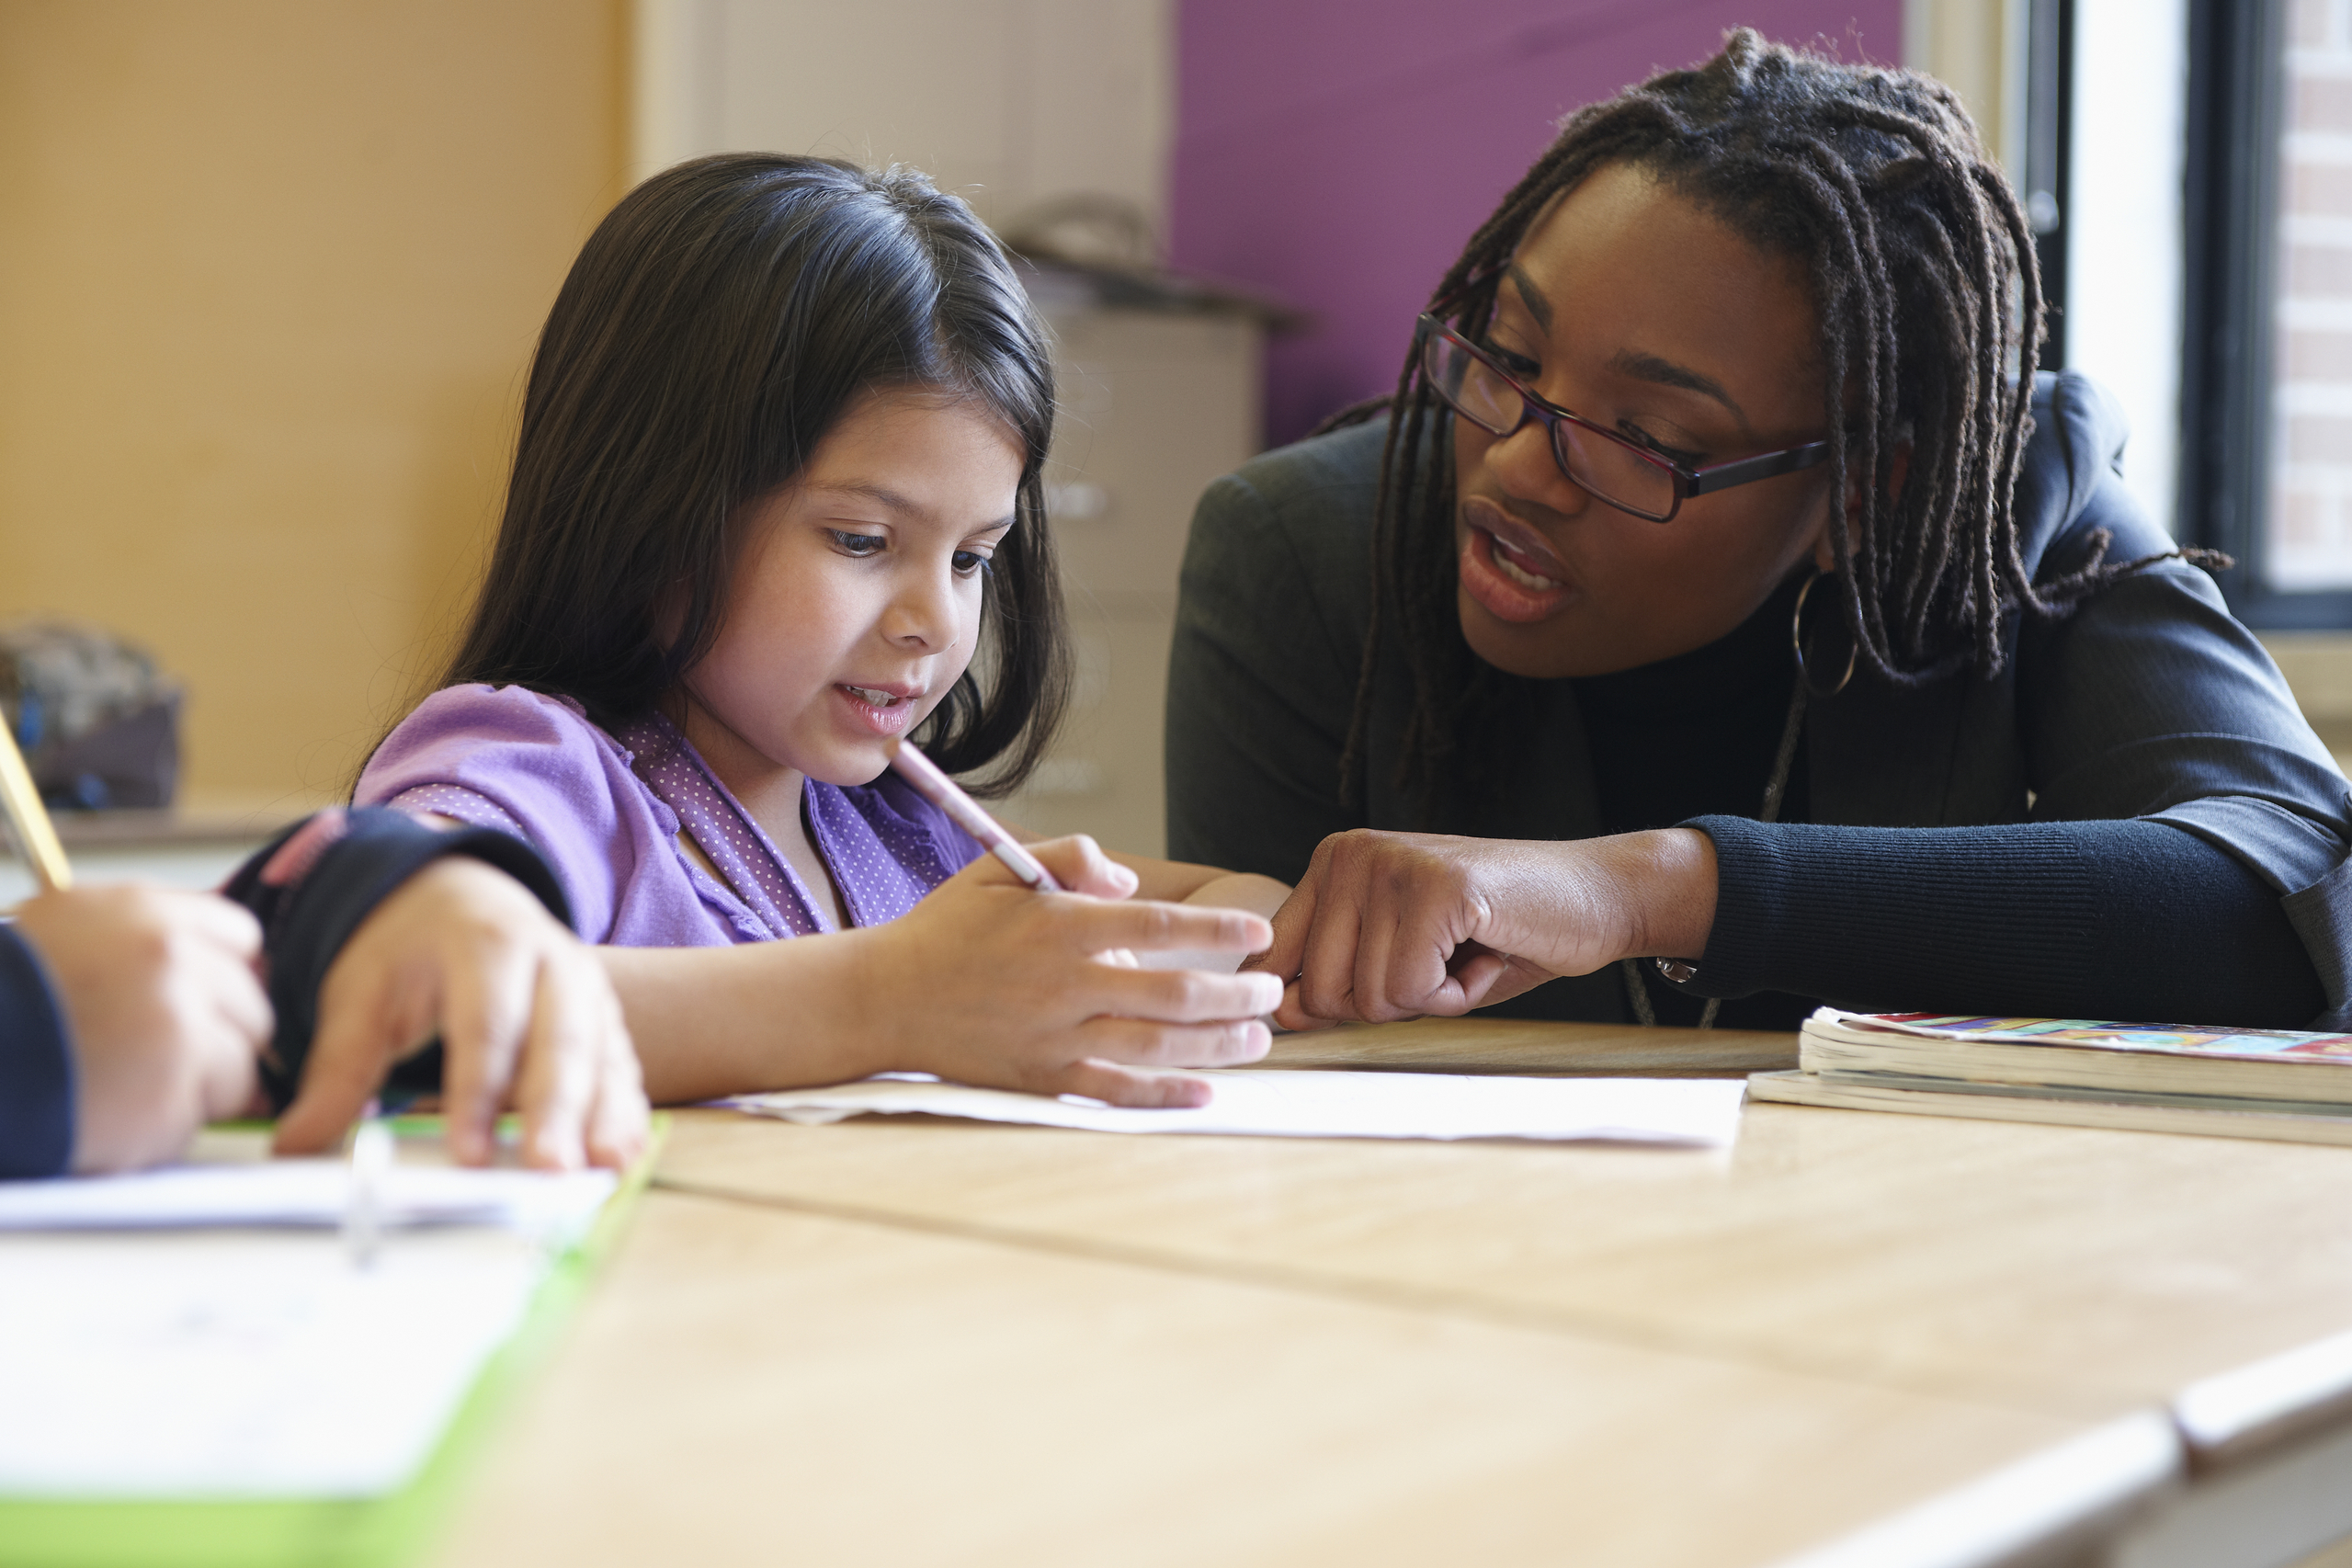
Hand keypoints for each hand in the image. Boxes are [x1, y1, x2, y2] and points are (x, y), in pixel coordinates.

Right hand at [11, 885, 269, 1172]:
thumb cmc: (0, 1002)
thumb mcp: (62, 932)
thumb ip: (139, 939)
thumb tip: (213, 963)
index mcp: (144, 913)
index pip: (240, 938)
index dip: (220, 978)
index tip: (199, 1003)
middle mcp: (170, 960)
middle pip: (250, 1007)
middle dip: (213, 1039)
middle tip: (149, 1058)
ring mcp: (176, 1027)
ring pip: (236, 1068)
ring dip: (191, 1088)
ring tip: (119, 1088)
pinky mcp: (169, 1095)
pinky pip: (196, 1119)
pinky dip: (160, 1129)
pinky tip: (107, 1117)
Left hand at [273, 857, 648, 1170]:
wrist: (458, 894)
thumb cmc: (407, 951)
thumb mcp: (361, 995)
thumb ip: (337, 1072)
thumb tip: (293, 1146)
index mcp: (486, 944)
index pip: (485, 1025)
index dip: (479, 1092)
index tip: (471, 1154)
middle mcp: (552, 961)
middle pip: (560, 1039)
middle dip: (558, 1110)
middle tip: (550, 1171)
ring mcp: (588, 989)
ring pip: (601, 1055)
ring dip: (603, 1116)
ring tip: (602, 1168)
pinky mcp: (606, 1019)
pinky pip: (621, 1066)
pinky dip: (625, 1112)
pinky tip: (623, 1153)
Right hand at [857, 835, 1283, 1106]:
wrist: (884, 998)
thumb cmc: (948, 929)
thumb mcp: (1000, 869)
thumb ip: (1070, 857)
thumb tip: (1129, 883)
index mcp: (1060, 927)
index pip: (1160, 926)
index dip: (1218, 931)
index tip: (1259, 933)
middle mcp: (1065, 985)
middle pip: (1173, 994)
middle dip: (1235, 995)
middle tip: (1272, 993)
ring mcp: (1055, 1037)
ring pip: (1155, 1046)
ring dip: (1217, 1045)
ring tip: (1258, 1038)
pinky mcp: (1044, 1078)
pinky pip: (1116, 1092)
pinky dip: (1163, 1094)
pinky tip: (1204, 1093)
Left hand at [1246, 828, 1717, 1029]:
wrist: (1592, 898)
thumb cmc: (1495, 936)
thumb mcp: (1399, 960)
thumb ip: (1335, 981)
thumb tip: (1279, 1015)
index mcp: (1333, 863)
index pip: (1277, 959)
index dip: (1320, 1001)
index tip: (1383, 987)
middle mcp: (1350, 854)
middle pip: (1319, 991)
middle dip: (1386, 1005)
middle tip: (1441, 964)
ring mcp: (1390, 864)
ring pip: (1367, 996)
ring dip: (1427, 1000)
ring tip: (1466, 953)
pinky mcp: (1434, 887)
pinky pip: (1412, 988)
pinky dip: (1455, 995)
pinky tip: (1484, 953)